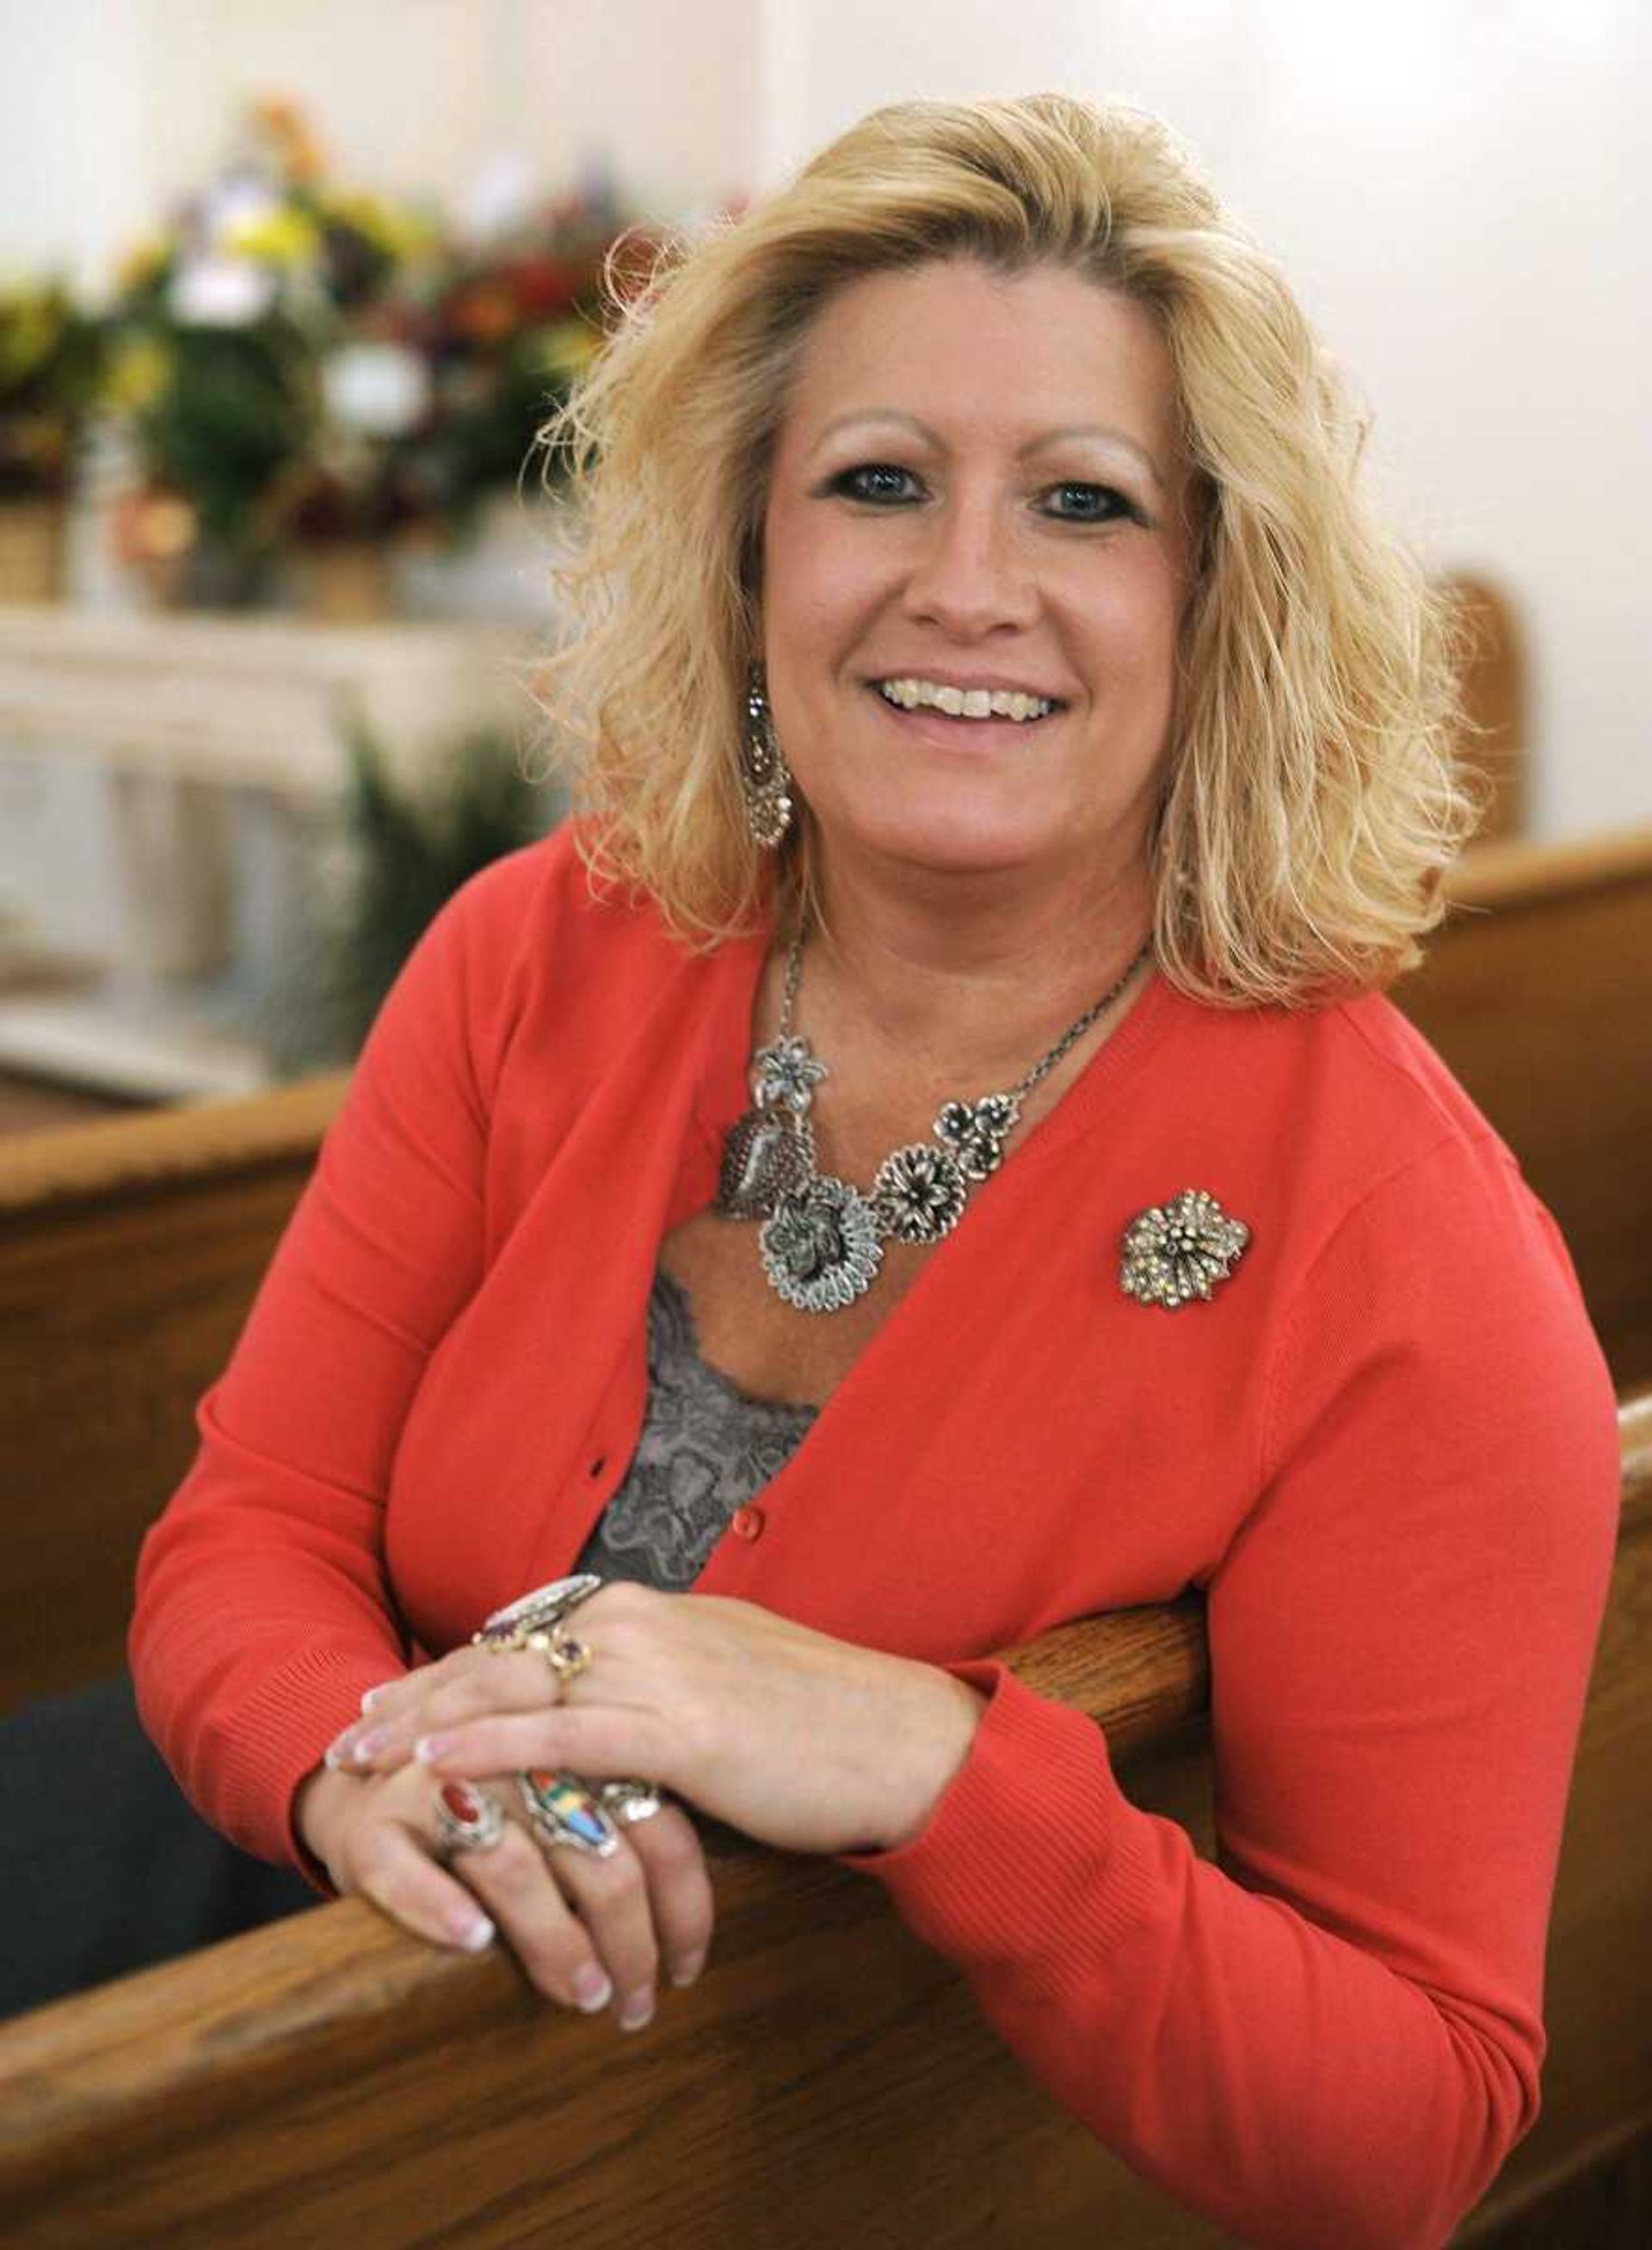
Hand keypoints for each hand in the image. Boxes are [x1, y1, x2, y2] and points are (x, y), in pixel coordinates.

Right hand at [295, 1752, 713, 2031]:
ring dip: (557, 1944)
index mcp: (580, 1742)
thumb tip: (699, 1927)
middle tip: (636, 2008)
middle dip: (629, 1945)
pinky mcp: (375, 1825)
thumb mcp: (572, 1796)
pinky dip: (442, 1909)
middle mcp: (517, 1757)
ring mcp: (442, 1788)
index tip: (686, 1972)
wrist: (368, 1781)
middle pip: (598, 1856)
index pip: (658, 1827)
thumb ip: (630, 1827)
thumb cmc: (498, 1806)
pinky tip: (474, 1944)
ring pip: (518, 1869)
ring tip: (585, 1997)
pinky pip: (408, 1872)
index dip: (682, 1907)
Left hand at [323, 1583, 987, 1857]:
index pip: (534, 1628)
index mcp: (659, 1611)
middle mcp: (649, 1625)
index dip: (463, 1658)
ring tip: (362, 1751)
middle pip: (506, 1649)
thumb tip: (626, 1706)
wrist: (905, 1743)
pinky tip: (435, 1761)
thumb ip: (670, 1682)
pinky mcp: (681, 1731)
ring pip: (516, 1684)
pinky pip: (562, 1733)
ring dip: (428, 1716)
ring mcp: (663, 1672)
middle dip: (422, 1687)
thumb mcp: (734, 1680)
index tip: (406, 1686)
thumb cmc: (826, 1727)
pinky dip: (489, 1742)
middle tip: (353, 1725)